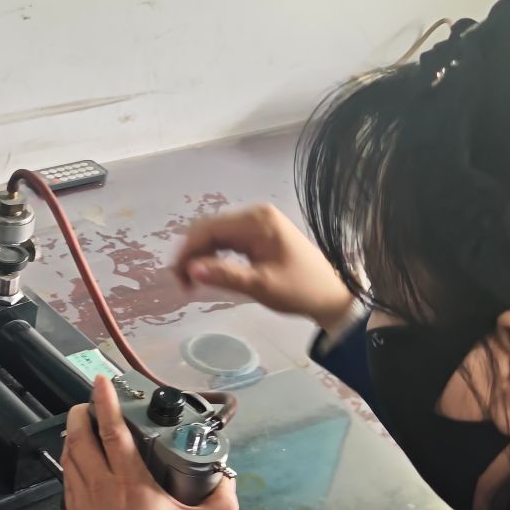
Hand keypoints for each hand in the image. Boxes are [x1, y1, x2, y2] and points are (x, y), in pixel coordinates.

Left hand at [64, 375, 237, 509]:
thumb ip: (221, 504)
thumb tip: (229, 481)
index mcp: (131, 482)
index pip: (114, 432)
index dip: (106, 403)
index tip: (100, 381)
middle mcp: (101, 484)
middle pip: (81, 437)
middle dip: (81, 413)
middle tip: (87, 401)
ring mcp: (82, 500)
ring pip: (70, 457)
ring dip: (73, 435)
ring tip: (81, 425)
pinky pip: (68, 479)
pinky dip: (70, 462)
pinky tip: (77, 464)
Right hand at [172, 203, 353, 330]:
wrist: (331, 295)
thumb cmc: (299, 289)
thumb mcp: (261, 285)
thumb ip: (225, 275)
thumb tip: (191, 270)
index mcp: (256, 221)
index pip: (209, 229)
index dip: (188, 251)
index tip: (178, 278)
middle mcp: (254, 215)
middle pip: (209, 229)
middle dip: (192, 253)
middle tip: (183, 284)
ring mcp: (257, 223)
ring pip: (215, 234)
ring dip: (201, 255)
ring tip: (193, 282)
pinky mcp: (258, 234)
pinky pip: (227, 240)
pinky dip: (214, 255)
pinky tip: (209, 272)